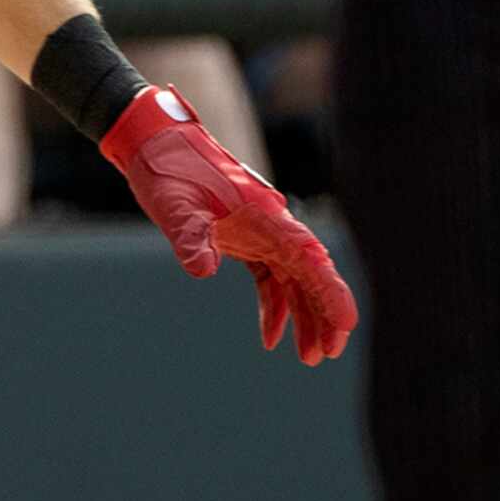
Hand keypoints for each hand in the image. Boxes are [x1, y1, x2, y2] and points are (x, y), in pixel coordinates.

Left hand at [101, 85, 356, 365]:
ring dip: (304, 315)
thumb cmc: (167, 169)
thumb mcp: (174, 205)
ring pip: (294, 279)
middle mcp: (270, 224)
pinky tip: (272, 336)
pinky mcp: (245, 239)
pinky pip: (270, 278)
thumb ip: (190, 236)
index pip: (309, 258)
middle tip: (326, 353)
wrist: (155, 145)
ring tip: (307, 355)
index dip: (330, 292)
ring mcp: (260, 232)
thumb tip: (203, 270)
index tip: (345, 324)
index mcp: (264, 215)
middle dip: (324, 313)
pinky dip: (275, 305)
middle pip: (310, 273)